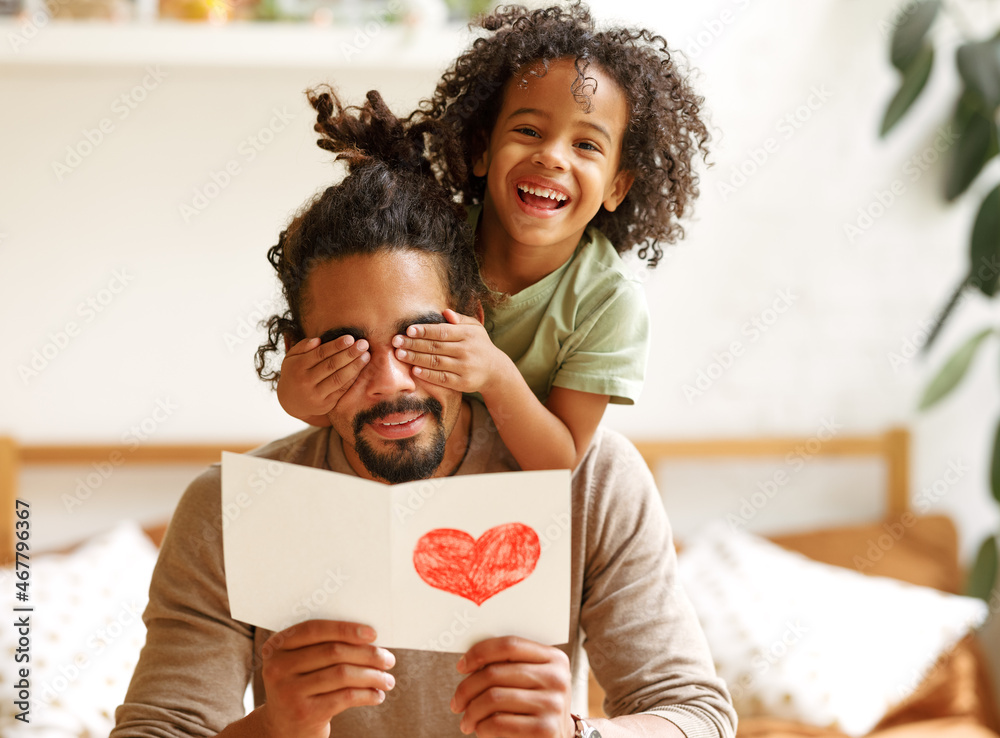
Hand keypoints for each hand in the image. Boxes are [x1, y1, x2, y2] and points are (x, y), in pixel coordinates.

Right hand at [259, 620, 394, 737]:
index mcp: (277, 647)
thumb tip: (369, 638)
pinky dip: (367, 694)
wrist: (283, 729)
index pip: (314, 629)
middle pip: (333, 652)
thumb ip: (322, 646)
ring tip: (387, 680)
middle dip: (367, 654)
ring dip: (372, 676)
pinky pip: (345, 697)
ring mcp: (289, 692)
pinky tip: (377, 695)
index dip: (345, 629)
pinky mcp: (304, 713)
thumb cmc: (302, 687)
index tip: (373, 634)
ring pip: (342, 674)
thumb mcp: (300, 664)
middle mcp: (277, 668)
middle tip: (388, 659)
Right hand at [277, 336, 369, 420]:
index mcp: (298, 366)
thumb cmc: (295, 372)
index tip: (350, 338)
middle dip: (349, 354)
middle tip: (363, 344)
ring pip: (338, 378)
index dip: (336, 345)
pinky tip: (361, 369)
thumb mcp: (292, 357)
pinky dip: (352, 379)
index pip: (320, 353)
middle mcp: (306, 381)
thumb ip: (303, 347)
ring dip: (355, 366)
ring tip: (366, 356)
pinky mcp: (326, 404)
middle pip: (331, 365)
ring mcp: (316, 394)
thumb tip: (318, 340)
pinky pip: (342, 390)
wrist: (291, 401)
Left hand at [391, 309, 509, 393]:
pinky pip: (442, 378)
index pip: (442, 331)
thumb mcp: (474, 328)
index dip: (424, 330)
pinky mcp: (463, 383)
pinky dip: (427, 375)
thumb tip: (445, 312)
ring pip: (436, 362)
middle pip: (436, 346)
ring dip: (415, 358)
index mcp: (468, 334)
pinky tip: (414, 370)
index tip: (408, 329)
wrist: (495, 370)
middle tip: (396, 341)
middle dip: (414, 344)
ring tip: (400, 354)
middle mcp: (467, 350)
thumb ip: (460, 319)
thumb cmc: (478, 344)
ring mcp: (465, 368)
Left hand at [451, 636, 573, 737]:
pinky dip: (483, 728)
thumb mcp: (532, 680)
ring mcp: (553, 705)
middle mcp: (557, 679)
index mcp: (554, 658)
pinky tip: (482, 730)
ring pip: (493, 698)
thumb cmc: (535, 706)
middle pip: (495, 673)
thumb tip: (469, 661)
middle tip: (456, 703)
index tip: (461, 666)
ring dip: (472, 712)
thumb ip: (510, 665)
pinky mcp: (545, 730)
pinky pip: (499, 723)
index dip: (480, 653)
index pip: (509, 645)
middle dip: (467, 689)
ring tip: (467, 721)